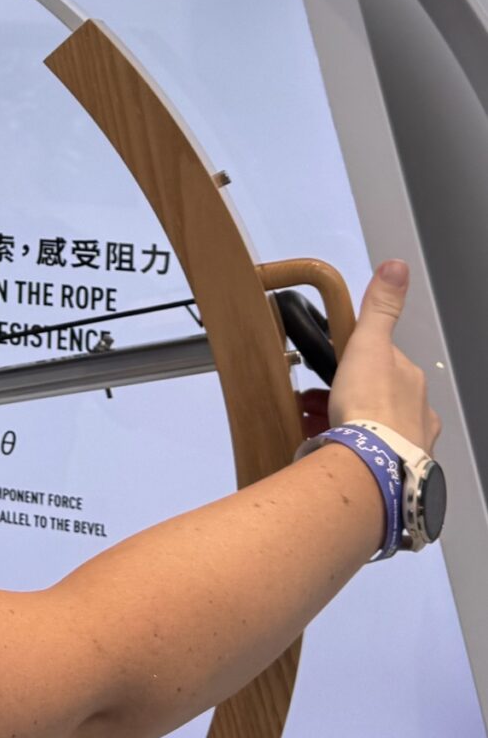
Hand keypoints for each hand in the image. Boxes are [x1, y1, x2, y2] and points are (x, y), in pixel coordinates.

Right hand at [330, 261, 440, 452]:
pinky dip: (352, 451)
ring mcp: (410, 443)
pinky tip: (330, 450)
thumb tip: (396, 266)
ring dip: (349, 424)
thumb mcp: (368, 344)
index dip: (356, 363)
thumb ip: (380, 308)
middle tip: (320, 401)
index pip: (384, 363)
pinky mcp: (396, 472)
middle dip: (350, 397)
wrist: (373, 465)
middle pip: (379, 397)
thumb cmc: (369, 405)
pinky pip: (372, 456)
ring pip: (376, 428)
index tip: (336, 369)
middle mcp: (419, 412)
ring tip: (317, 426)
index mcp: (412, 381)